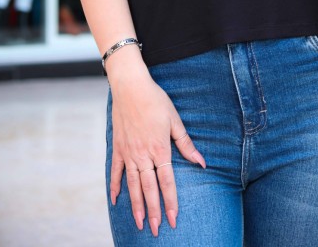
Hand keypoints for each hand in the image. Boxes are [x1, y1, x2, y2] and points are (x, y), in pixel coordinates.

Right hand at [109, 70, 205, 235]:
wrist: (130, 87)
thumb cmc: (155, 101)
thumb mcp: (175, 120)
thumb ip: (187, 144)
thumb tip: (202, 162)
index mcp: (159, 149)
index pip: (167, 182)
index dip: (171, 202)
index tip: (174, 219)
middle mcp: (143, 155)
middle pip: (149, 189)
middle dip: (154, 212)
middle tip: (156, 230)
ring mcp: (128, 153)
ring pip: (133, 185)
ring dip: (136, 206)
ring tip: (140, 223)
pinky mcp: (118, 148)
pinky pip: (115, 172)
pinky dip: (115, 187)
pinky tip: (116, 200)